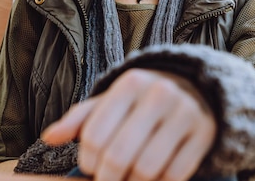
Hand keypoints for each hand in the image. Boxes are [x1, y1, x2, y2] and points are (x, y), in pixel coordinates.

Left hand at [41, 69, 216, 180]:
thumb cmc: (141, 101)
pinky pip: (175, 176)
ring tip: (129, 180)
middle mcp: (160, 93)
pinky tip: (153, 178)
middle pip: (118, 157)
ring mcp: (186, 112)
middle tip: (109, 180)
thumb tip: (49, 137)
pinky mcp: (205, 132)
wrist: (194, 89)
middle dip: (108, 179)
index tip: (91, 168)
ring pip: (147, 170)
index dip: (87, 163)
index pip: (94, 137)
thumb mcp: (111, 102)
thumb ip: (80, 119)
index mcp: (131, 83)